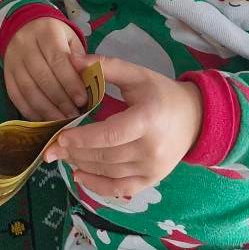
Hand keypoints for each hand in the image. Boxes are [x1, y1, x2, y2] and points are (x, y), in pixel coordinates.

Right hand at [3, 17, 86, 120]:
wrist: (26, 27)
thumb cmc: (56, 37)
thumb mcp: (71, 40)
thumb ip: (80, 61)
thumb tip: (88, 85)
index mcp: (46, 32)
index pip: (58, 60)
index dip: (70, 82)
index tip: (82, 100)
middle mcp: (26, 44)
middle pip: (42, 76)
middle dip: (60, 99)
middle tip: (74, 115)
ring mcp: (13, 60)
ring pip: (28, 89)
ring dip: (46, 109)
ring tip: (61, 121)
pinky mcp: (6, 74)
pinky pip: (15, 96)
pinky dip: (30, 111)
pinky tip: (44, 120)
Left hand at [42, 53, 202, 195]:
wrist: (196, 118)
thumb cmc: (162, 93)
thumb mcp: (137, 75)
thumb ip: (106, 67)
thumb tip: (72, 60)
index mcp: (147, 119)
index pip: (110, 135)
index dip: (83, 139)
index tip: (61, 136)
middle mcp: (152, 148)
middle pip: (106, 156)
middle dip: (76, 153)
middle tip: (52, 147)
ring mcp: (153, 168)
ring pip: (109, 172)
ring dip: (82, 166)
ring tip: (63, 156)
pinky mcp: (152, 180)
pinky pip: (121, 189)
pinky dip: (98, 186)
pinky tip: (79, 176)